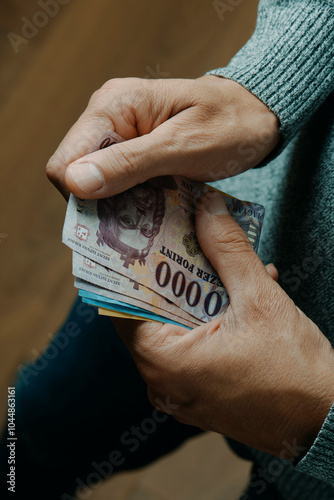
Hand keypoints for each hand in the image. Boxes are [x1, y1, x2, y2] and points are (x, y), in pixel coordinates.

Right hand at [46, 76, 278, 199]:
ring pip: (95, 182)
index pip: (66, 162)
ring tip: (149, 214)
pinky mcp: (132, 149)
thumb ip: (130, 163)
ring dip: (116, 204)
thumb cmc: (229, 125)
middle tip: (137, 220)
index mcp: (112, 106)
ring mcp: (119, 133)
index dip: (83, 196)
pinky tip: (152, 207)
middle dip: (100, 202)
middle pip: (76, 175)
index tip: (118, 216)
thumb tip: (75, 182)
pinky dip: (129, 199)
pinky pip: (115, 181)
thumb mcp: (182, 148)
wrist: (256, 116)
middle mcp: (107, 116)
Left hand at [114, 193, 333, 458]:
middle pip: (149, 314)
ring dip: (195, 295)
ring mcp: (180, 392)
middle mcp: (162, 382)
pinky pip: (192, 347)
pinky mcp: (200, 394)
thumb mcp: (260, 300)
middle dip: (170, 275)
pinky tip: (238, 296)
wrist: (329, 423)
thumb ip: (228, 250)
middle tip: (182, 241)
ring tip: (220, 265)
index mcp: (163, 362)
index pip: (123, 304)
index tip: (143, 238)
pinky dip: (207, 319)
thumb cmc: (295, 371)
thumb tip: (207, 207)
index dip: (133, 268)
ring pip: (174, 328)